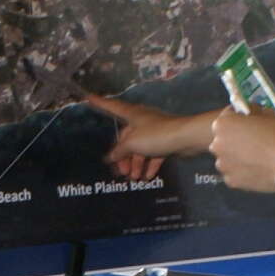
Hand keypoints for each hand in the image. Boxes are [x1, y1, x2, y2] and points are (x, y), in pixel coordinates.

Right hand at [81, 94, 200, 178]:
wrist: (186, 138)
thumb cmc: (156, 135)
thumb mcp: (132, 143)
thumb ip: (119, 150)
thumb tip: (110, 157)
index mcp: (132, 115)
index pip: (112, 106)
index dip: (100, 103)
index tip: (88, 97)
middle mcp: (142, 121)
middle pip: (126, 138)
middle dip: (123, 156)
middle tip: (121, 172)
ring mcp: (155, 131)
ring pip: (140, 148)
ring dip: (136, 164)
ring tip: (134, 178)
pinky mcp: (166, 141)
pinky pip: (153, 154)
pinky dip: (150, 165)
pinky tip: (147, 177)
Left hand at [206, 110, 274, 193]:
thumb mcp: (268, 113)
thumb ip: (253, 110)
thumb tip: (248, 111)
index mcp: (223, 124)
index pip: (228, 115)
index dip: (240, 116)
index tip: (248, 120)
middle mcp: (217, 144)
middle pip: (225, 138)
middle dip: (236, 137)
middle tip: (255, 140)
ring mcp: (223, 165)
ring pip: (228, 157)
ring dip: (237, 155)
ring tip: (257, 157)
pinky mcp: (231, 181)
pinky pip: (234, 173)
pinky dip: (242, 171)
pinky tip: (257, 168)